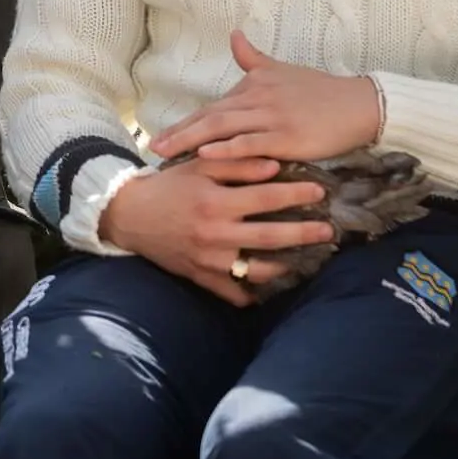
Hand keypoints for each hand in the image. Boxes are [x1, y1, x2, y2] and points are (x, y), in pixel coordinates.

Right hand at [96, 155, 333, 305]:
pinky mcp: (200, 277)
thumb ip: (236, 165)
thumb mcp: (198, 167)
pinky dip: (251, 293)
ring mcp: (209, 260)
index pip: (266, 198)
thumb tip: (275, 166)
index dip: (296, 194)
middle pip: (270, 237)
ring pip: (257, 270)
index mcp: (216, 202)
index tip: (319, 191)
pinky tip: (269, 288)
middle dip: (304, 234)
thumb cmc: (167, 185)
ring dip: (285, 265)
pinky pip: (232, 292)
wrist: (129, 214)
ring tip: (305, 259)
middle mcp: (215, 234)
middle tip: (329, 231)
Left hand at [150, 31, 382, 165]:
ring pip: (223, 128)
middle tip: (151, 148)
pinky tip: (206, 155)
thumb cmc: (320, 91)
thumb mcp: (282, 70)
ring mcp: (271, 117)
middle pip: (209, 117)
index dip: (185, 123)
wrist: (359, 104)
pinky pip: (250, 143)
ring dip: (191, 141)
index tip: (160, 136)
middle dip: (178, 133)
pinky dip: (227, 149)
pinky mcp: (286, 136)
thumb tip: (234, 35)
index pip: (211, 107)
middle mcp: (257, 98)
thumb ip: (253, 58)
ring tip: (166, 154)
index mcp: (253, 85)